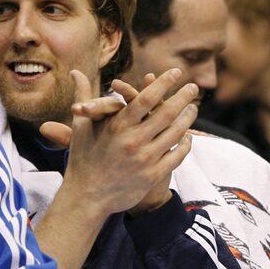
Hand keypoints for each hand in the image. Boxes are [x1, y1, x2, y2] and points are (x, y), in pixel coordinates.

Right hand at [55, 69, 195, 217]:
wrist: (87, 197)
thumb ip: (83, 96)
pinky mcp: (152, 176)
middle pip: (166, 114)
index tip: (176, 72)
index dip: (163, 83)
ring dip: (187, 119)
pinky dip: (186, 144)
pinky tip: (188, 137)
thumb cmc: (83, 158)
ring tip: (193, 108)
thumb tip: (75, 71)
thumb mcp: (82, 126)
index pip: (145, 98)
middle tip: (193, 87)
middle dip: (182, 98)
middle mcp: (132, 141)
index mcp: (116, 126)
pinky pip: (177, 156)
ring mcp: (145, 159)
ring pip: (175, 134)